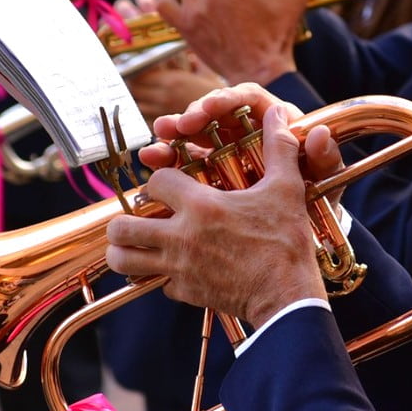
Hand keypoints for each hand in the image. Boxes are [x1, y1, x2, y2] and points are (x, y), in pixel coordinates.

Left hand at [106, 96, 327, 327]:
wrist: (288, 296)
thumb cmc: (286, 241)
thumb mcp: (286, 189)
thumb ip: (278, 148)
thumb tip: (278, 114)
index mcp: (201, 205)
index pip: (154, 182)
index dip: (159, 179)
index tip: (171, 183)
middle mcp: (181, 236)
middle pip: (123, 226)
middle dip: (126, 218)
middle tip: (143, 216)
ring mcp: (179, 268)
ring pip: (124, 259)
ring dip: (126, 250)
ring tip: (138, 243)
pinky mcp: (185, 292)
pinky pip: (155, 283)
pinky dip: (158, 275)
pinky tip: (174, 268)